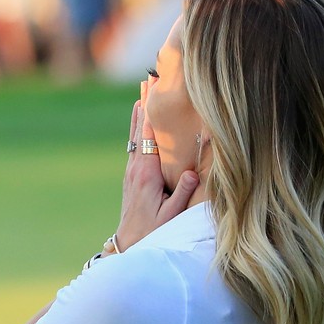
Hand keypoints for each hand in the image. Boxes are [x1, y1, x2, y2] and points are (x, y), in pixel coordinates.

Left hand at [113, 90, 198, 250]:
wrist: (129, 243)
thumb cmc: (152, 231)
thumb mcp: (171, 216)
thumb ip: (183, 194)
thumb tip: (194, 173)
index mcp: (146, 174)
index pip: (150, 137)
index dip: (152, 114)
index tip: (155, 92)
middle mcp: (135, 169)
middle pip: (140, 131)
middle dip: (145, 106)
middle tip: (148, 79)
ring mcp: (131, 171)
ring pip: (136, 136)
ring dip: (140, 114)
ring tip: (143, 90)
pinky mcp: (131, 176)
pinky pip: (135, 146)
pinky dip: (139, 129)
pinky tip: (141, 120)